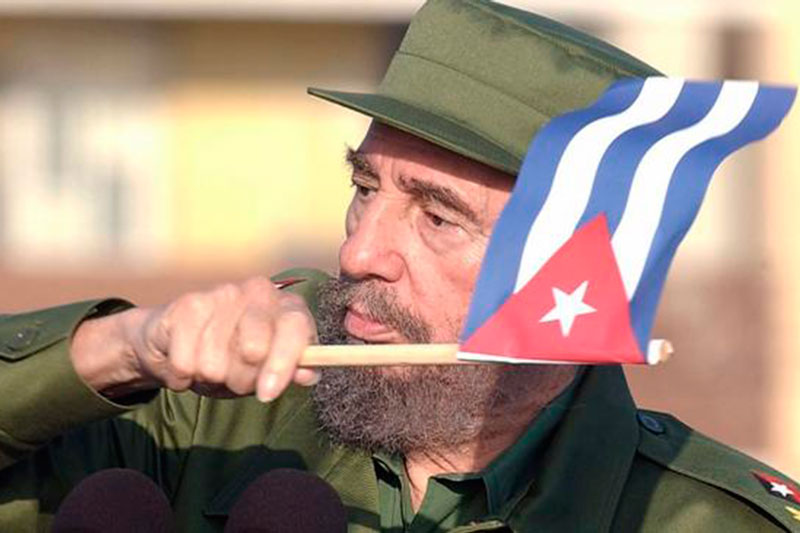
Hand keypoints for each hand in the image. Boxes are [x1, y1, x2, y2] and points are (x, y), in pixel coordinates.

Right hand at [71, 277, 318, 401]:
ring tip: (210, 367)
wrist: (179, 339)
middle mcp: (259, 291)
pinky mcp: (188, 304)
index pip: (295, 327)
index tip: (267, 394)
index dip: (283, 363)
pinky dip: (183, 376)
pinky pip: (185, 363)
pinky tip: (187, 364)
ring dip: (210, 378)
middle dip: (241, 378)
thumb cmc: (235, 355)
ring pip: (215, 363)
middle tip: (234, 377)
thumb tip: (310, 375)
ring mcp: (223, 293)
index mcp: (288, 306)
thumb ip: (291, 370)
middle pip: (254, 349)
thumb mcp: (268, 368)